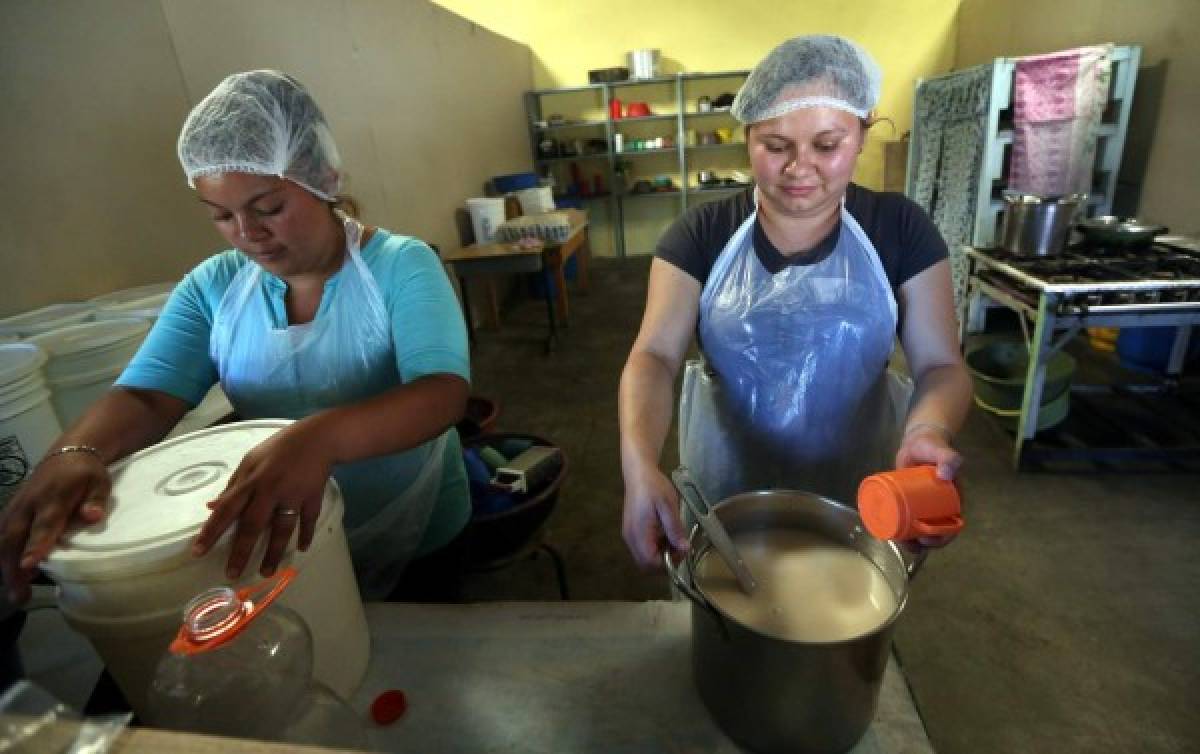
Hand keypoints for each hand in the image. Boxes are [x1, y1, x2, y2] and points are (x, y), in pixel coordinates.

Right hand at [0, 452, 109, 602]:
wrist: (67, 452)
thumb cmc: (86, 472)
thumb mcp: (99, 481)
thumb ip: (96, 500)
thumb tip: (93, 516)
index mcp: (53, 497)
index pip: (44, 524)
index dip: (36, 544)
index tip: (29, 564)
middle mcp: (29, 504)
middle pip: (14, 537)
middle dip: (13, 567)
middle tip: (19, 595)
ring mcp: (16, 507)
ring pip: (3, 540)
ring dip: (5, 566)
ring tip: (16, 594)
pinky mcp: (11, 511)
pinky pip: (1, 536)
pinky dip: (2, 555)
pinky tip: (9, 576)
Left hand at [192, 420, 331, 578]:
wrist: (318, 438)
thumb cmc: (280, 448)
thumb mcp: (251, 460)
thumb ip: (233, 485)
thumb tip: (211, 506)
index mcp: (251, 480)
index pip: (227, 509)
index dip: (211, 531)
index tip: (198, 552)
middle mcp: (270, 490)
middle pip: (253, 525)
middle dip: (241, 551)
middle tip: (232, 574)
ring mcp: (293, 495)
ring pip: (282, 529)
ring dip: (274, 552)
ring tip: (266, 572)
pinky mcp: (313, 497)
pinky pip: (309, 520)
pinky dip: (306, 535)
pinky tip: (302, 550)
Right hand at [621, 463, 688, 569]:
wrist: (638, 473)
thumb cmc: (654, 487)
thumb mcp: (668, 506)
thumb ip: (675, 529)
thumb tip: (684, 549)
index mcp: (639, 533)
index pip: (651, 563)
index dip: (668, 562)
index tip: (682, 549)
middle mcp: (630, 538)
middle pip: (646, 565)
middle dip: (665, 561)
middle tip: (679, 545)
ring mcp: (629, 535)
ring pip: (644, 559)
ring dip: (661, 555)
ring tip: (674, 538)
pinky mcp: (631, 532)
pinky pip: (643, 549)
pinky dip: (655, 548)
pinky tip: (665, 534)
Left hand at [895, 424, 962, 548]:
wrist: (918, 441)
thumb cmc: (932, 446)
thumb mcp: (941, 451)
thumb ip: (948, 458)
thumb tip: (947, 473)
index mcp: (951, 501)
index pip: (951, 525)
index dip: (942, 537)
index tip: (929, 539)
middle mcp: (939, 507)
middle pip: (934, 532)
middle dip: (924, 543)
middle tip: (911, 542)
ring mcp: (923, 506)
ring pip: (919, 530)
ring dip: (911, 541)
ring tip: (899, 541)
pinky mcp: (908, 503)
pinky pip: (907, 521)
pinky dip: (901, 531)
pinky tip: (892, 537)